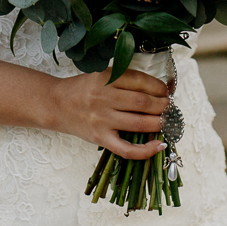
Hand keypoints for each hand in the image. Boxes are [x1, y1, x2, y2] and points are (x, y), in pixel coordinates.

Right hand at [45, 67, 168, 157]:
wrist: (56, 104)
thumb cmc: (82, 89)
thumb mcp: (102, 75)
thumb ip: (126, 79)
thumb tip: (159, 88)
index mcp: (107, 78)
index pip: (141, 81)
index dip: (159, 86)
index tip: (167, 91)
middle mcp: (105, 98)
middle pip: (144, 102)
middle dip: (163, 105)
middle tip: (170, 107)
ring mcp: (102, 120)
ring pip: (140, 123)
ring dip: (160, 123)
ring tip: (168, 121)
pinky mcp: (101, 138)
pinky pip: (127, 149)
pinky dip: (146, 150)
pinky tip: (159, 145)